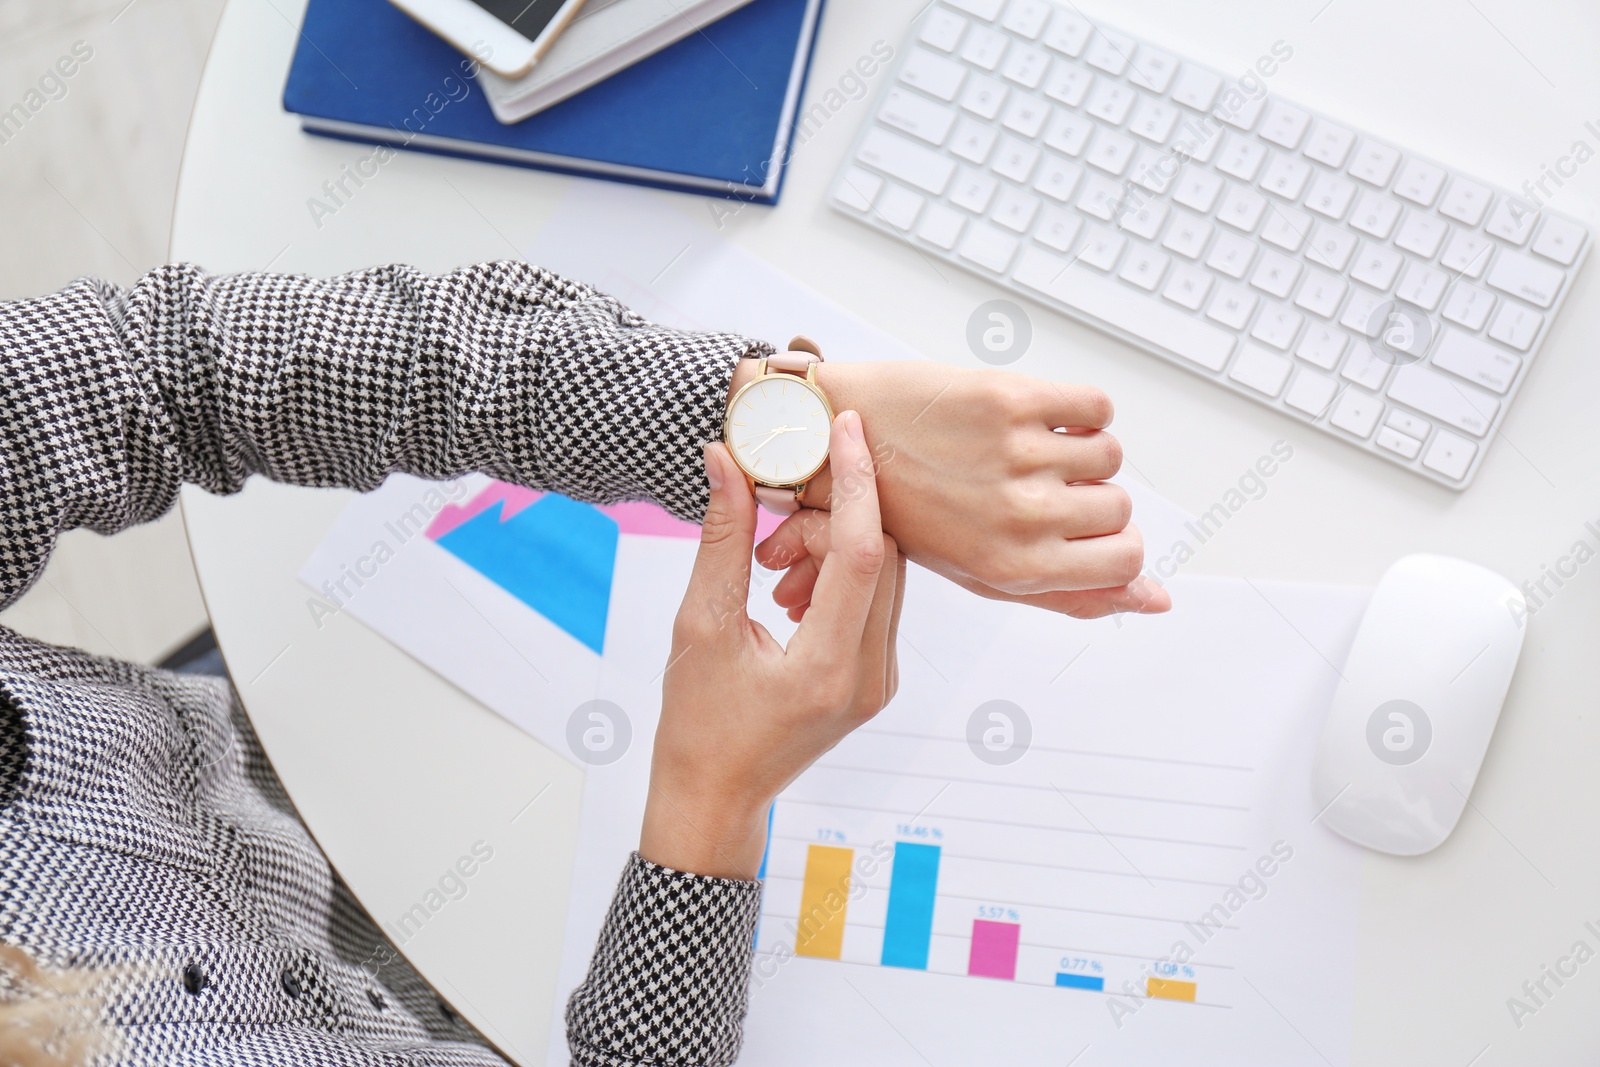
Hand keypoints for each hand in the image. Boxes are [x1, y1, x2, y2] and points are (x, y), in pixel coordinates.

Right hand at [640, 410, 903, 879]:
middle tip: (770, 525)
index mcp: (828, 669)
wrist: (715, 797)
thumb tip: (727, 461)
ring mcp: (881, 680)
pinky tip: (787, 589)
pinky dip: (837, 574)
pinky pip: (875, 601)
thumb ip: (724, 538)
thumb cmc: (697, 725)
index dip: (855, 482)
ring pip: (883, 575)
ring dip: (829, 546)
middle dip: (827, 518)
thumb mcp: (699, 625)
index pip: (862, 553)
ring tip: (768, 566)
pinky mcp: (877, 678)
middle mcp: (871, 676)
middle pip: (880, 556)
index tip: (843, 429)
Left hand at [746, 360, 1170, 619]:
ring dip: (1081, 448)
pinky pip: (1097, 405)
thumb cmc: (905, 509)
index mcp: (1010, 568)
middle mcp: (1017, 518)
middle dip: (1090, 494)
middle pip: (1120, 505)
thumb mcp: (984, 570)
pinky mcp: (1009, 400)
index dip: (1109, 540)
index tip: (1077, 525)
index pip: (1125, 559)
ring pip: (1110, 454)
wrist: (834, 436)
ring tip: (1028, 450)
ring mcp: (1014, 457)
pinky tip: (1035, 417)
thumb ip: (1072, 593)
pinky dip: (1079, 408)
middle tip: (1034, 484)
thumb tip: (1157, 601)